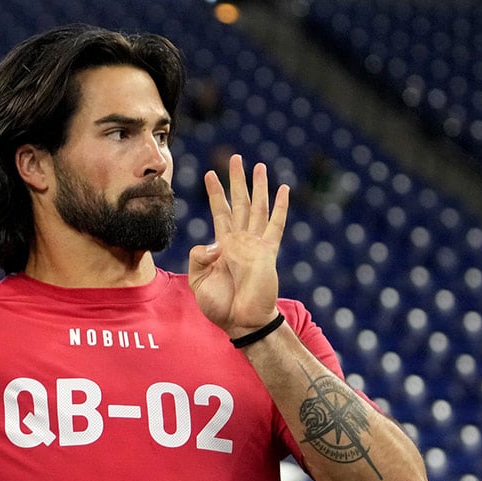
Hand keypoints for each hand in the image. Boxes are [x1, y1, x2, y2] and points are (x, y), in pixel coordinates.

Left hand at [188, 154, 289, 336]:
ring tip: (258, 165)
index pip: (220, 212)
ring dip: (258, 186)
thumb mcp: (198, 281)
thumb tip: (210, 243)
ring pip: (257, 208)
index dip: (215, 193)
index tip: (209, 174)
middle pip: (240, 203)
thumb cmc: (220, 306)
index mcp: (223, 247)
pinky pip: (275, 226)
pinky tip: (283, 189)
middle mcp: (240, 241)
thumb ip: (198, 258)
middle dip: (236, 180)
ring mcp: (255, 245)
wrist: (241, 322)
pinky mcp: (267, 252)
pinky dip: (280, 207)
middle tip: (235, 157)